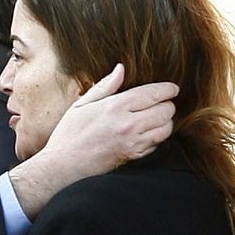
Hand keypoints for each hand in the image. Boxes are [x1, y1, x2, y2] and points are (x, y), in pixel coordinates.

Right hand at [9, 63, 177, 218]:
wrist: (63, 165)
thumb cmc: (69, 133)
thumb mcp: (82, 104)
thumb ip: (105, 86)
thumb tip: (121, 69)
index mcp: (115, 107)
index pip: (153, 94)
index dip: (167, 89)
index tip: (172, 88)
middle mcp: (128, 124)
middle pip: (165, 111)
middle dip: (167, 105)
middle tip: (161, 104)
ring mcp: (132, 142)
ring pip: (165, 129)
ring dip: (165, 122)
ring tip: (155, 118)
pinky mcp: (133, 156)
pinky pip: (156, 145)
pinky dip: (156, 138)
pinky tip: (146, 134)